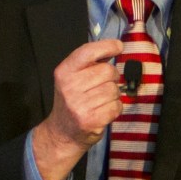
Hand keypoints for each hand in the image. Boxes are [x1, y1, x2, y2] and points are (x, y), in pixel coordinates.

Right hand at [33, 39, 122, 179]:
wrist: (61, 133)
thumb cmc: (71, 100)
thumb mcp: (72, 77)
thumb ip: (89, 63)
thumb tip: (114, 47)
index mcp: (64, 72)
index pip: (88, 51)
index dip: (107, 46)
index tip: (119, 46)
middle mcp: (69, 87)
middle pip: (108, 71)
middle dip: (112, 77)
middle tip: (103, 85)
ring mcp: (79, 105)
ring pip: (114, 89)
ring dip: (113, 94)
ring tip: (101, 100)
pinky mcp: (91, 120)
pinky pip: (116, 106)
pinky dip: (115, 108)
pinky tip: (104, 111)